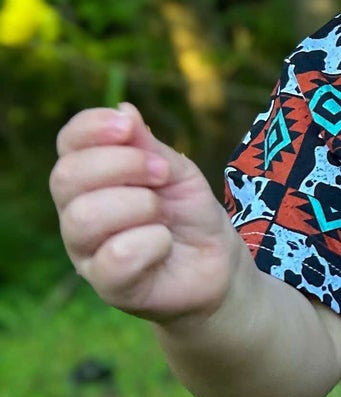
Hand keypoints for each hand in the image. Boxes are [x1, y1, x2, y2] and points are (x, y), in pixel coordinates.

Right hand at [51, 101, 245, 321]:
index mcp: (89, 180)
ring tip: (163, 214)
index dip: (91, 129)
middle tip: (163, 175)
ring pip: (85, 217)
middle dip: (122, 165)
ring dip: (139, 205)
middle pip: (66, 178)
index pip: (68, 145)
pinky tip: (165, 243)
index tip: (127, 127)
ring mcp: (87, 253)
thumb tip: (124, 110)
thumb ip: (149, 147)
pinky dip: (151, 242)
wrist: (218, 265)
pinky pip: (115, 256)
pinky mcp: (109, 286)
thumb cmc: (189, 215)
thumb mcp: (178, 173)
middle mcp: (77, 213)